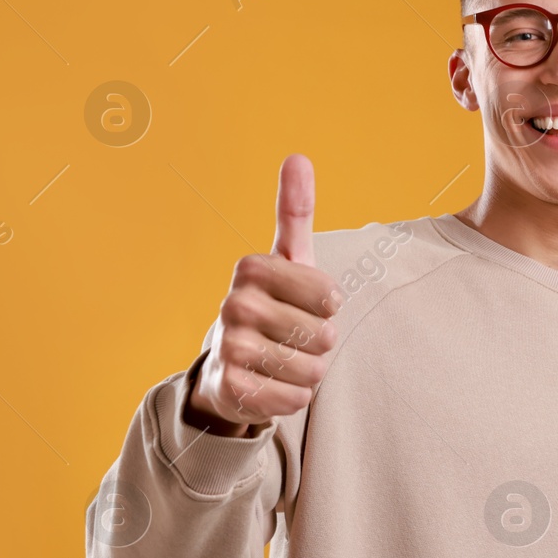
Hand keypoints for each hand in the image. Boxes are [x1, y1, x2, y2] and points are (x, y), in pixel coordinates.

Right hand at [185, 154, 343, 436]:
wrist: (230, 366)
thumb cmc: (274, 305)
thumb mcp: (289, 258)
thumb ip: (295, 211)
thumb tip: (298, 157)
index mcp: (252, 267)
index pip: (330, 296)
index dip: (328, 306)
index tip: (307, 303)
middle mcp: (233, 303)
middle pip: (324, 336)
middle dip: (321, 343)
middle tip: (293, 337)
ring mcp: (228, 346)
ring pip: (312, 371)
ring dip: (309, 372)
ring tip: (283, 360)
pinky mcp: (229, 388)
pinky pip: (293, 400)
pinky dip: (293, 398)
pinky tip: (272, 384)